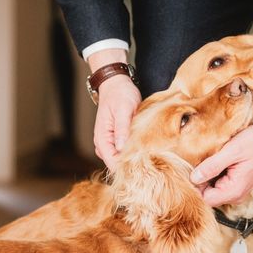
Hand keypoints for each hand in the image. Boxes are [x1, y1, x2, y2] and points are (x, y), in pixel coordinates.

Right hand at [88, 48, 140, 170]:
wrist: (116, 84)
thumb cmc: (120, 94)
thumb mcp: (124, 110)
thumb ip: (122, 130)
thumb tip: (122, 149)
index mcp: (102, 139)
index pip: (112, 163)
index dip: (126, 168)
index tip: (143, 167)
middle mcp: (103, 144)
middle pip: (116, 165)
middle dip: (131, 165)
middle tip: (150, 163)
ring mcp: (109, 143)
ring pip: (120, 160)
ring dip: (133, 160)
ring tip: (148, 156)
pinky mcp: (116, 141)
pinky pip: (124, 153)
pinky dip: (133, 153)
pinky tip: (144, 149)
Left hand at [190, 102, 252, 206]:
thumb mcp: (232, 151)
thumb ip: (212, 166)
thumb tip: (193, 178)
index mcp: (234, 191)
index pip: (204, 199)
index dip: (195, 185)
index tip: (190, 169)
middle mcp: (235, 195)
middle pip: (207, 195)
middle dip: (200, 180)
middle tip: (198, 161)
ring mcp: (236, 190)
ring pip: (212, 189)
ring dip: (207, 175)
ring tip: (209, 158)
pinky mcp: (237, 183)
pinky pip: (219, 183)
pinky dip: (214, 173)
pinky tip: (216, 160)